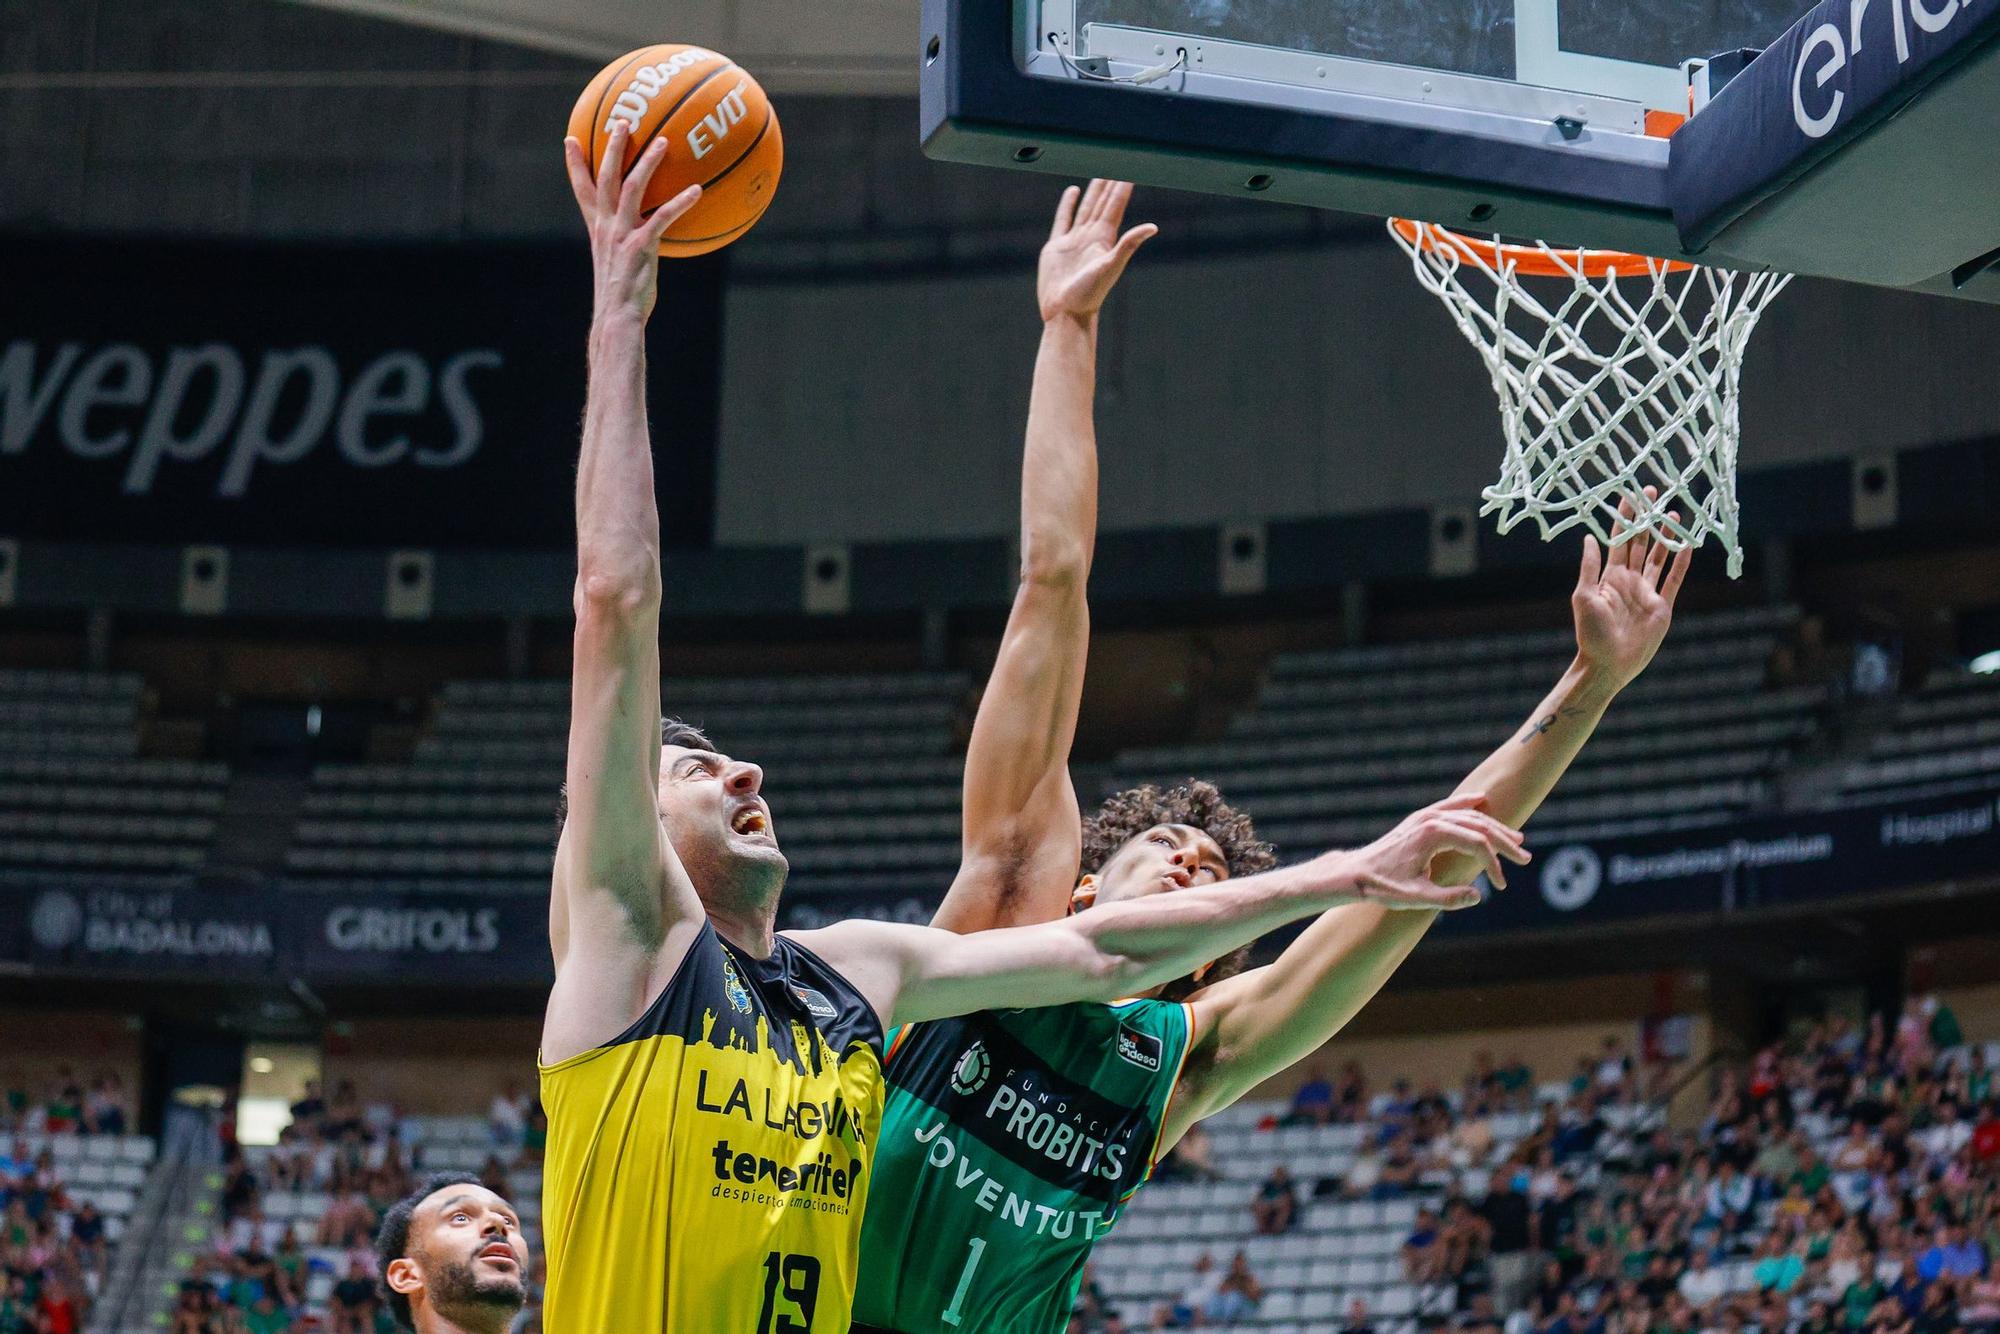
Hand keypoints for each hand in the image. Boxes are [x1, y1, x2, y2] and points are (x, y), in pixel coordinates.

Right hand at [563, 121, 703, 322]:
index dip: (575, 164)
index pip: (582, 189)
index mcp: (598, 228)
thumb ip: (626, 242)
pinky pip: (662, 217)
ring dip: (647, 161)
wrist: (617, 317)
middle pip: (605, 176)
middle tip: (621, 120)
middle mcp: (606, 226)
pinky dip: (679, 202)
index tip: (570, 139)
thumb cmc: (621, 294)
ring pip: (631, 187)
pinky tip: (697, 190)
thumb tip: (643, 235)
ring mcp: (622, 234)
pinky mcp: (640, 246)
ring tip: (663, 140)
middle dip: (611, 146)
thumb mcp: (618, 263)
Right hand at [1038, 180, 1157, 323]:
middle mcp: (1091, 237)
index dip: (1121, 188)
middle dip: (1109, 184)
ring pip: (1085, 208)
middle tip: (1116, 161)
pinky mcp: (1056, 246)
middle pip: (1102, 203)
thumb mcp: (1111, 266)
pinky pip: (1063, 220)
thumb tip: (1153, 227)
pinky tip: (1072, 191)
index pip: (1115, 206)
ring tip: (1099, 174)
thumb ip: (1129, 244)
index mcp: (1105, 239)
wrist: (1065, 312)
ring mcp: (1074, 240)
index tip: (1129, 170)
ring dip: (1093, 191)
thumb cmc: (1089, 294)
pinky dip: (1067, 205)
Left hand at [1340, 794, 1528, 909]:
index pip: (1477, 844)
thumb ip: (1448, 899)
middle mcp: (1430, 819)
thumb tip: (1478, 896)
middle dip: (1504, 842)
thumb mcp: (1416, 898)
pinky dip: (1468, 805)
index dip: (1494, 865)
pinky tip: (1482, 801)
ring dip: (1493, 826)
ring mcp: (1424, 816)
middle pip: (1478, 824)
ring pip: (1467, 815)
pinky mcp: (1419, 819)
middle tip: (1524, 858)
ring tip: (1515, 838)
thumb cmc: (1383, 887)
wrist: (1354, 873)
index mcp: (1432, 834)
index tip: (1500, 886)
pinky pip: (1450, 807)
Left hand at [1573, 487, 1692, 687]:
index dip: (1625, 518)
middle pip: (1641, 543)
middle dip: (1646, 519)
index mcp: (1609, 576)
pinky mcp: (1662, 606)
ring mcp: (1647, 592)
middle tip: (1654, 493)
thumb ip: (1589, 567)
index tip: (1630, 496)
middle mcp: (1629, 580)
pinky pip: (1674, 580)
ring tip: (1674, 513)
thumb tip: (1589, 537)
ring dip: (1666, 536)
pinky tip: (1688, 545)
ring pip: (1659, 558)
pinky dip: (1681, 564)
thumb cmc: (1591, 633)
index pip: (1619, 540)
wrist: (1608, 664)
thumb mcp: (1584, 596)